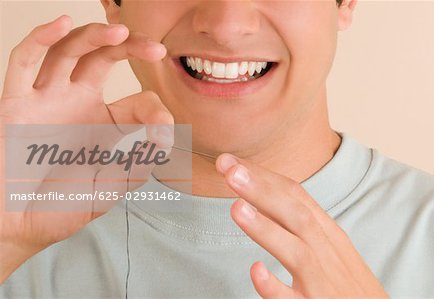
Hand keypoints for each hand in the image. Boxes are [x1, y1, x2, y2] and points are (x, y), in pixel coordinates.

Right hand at [0, 15, 171, 282]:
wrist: (18, 226)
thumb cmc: (61, 207)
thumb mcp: (109, 188)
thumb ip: (137, 167)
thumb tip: (162, 142)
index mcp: (104, 123)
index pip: (138, 101)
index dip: (155, 111)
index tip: (163, 132)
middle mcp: (77, 104)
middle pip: (103, 59)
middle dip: (131, 48)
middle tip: (156, 49)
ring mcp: (46, 100)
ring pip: (68, 52)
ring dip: (93, 37)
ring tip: (120, 32)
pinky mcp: (16, 104)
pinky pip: (24, 63)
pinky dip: (41, 39)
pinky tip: (62, 24)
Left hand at [216, 154, 388, 297]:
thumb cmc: (349, 286)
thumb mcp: (331, 248)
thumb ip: (299, 225)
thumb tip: (260, 202)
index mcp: (328, 234)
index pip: (295, 196)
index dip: (263, 176)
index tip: (231, 162)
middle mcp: (327, 254)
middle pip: (295, 214)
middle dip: (262, 190)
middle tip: (228, 168)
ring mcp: (322, 284)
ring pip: (296, 252)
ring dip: (266, 228)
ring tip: (236, 207)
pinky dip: (275, 285)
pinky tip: (256, 270)